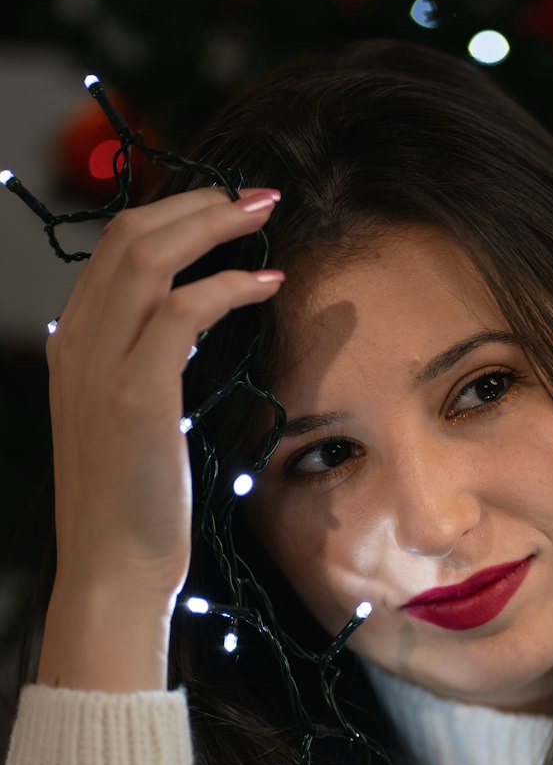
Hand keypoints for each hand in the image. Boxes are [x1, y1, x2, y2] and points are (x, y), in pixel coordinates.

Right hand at [38, 187, 284, 689]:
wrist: (113, 569)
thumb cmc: (134, 506)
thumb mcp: (127, 423)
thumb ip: (138, 370)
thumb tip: (177, 333)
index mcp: (73, 346)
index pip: (114, 251)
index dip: (172, 216)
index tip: (223, 210)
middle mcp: (78, 344)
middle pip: (128, 235)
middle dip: (195, 202)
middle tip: (255, 194)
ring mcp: (101, 366)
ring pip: (148, 256)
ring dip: (212, 225)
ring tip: (263, 214)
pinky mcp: (136, 394)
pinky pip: (181, 310)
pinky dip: (227, 285)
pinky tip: (268, 284)